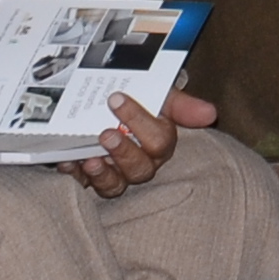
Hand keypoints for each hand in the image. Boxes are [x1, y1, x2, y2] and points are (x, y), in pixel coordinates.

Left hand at [73, 89, 212, 199]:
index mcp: (159, 141)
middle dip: (123, 153)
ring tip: (88, 159)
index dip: (139, 122)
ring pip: (115, 186)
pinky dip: (75, 174)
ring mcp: (115, 173)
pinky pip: (84, 184)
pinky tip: (67, 162)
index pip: (159, 141)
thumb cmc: (139, 99)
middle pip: (139, 169)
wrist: (105, 102)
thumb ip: (182, 103)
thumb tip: (212, 113)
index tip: (116, 99)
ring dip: (102, 175)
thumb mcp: (159, 93)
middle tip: (105, 133)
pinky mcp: (90, 177)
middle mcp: (140, 162)